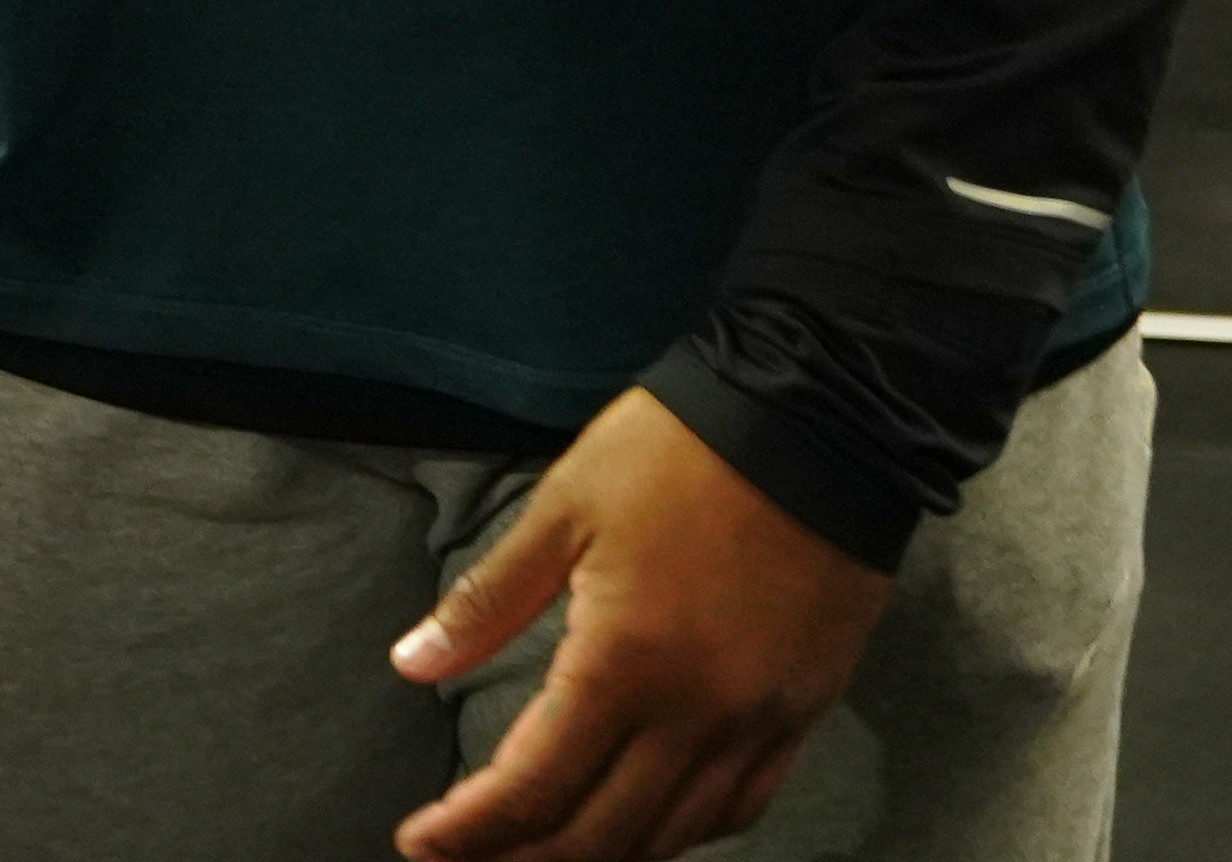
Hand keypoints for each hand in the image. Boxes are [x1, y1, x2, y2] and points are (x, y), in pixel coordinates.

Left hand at [388, 389, 887, 861]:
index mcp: (624, 661)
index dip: (468, 832)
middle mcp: (695, 712)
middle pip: (599, 836)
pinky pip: (742, 805)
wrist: (820, 415)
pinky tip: (647, 827)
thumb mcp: (563, 506)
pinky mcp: (804, 709)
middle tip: (470, 859)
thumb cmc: (681, 450)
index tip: (421, 843)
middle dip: (521, 861)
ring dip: (601, 856)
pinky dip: (685, 833)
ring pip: (671, 836)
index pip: (531, 788)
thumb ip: (486, 601)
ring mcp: (757, 719)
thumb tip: (410, 664)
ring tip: (543, 851)